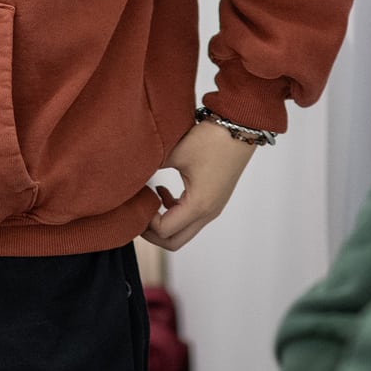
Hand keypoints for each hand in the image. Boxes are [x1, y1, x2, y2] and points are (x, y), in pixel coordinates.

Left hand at [140, 119, 259, 250]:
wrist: (239, 127)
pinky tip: (163, 190)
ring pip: (183, 231)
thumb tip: (131, 177)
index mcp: (198, 205)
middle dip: (151, 233)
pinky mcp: (214, 200)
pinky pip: (190, 218)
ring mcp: (213, 208)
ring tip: (149, 199)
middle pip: (174, 242)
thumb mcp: (174, 153)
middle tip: (137, 212)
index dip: (145, 220)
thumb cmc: (209, 139)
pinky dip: (174, 212)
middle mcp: (208, 213)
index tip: (136, 199)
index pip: (164, 230)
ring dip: (163, 222)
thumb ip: (151, 168)